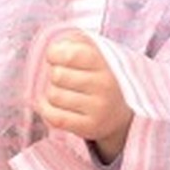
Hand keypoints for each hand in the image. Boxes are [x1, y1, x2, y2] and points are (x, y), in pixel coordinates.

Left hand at [36, 32, 131, 162]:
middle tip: (65, 77)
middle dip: (56, 74)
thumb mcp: (97, 52)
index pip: (70, 54)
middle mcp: (104, 86)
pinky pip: (54, 117)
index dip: (55, 54)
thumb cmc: (101, 76)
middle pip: (57, 75)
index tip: (55, 56)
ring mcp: (98, 108)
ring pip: (54, 96)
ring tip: (65, 92)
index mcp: (106, 63)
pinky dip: (46, 110)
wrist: (122, 112)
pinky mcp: (89, 127)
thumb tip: (55, 46)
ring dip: (53, 92)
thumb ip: (76, 42)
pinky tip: (54, 105)